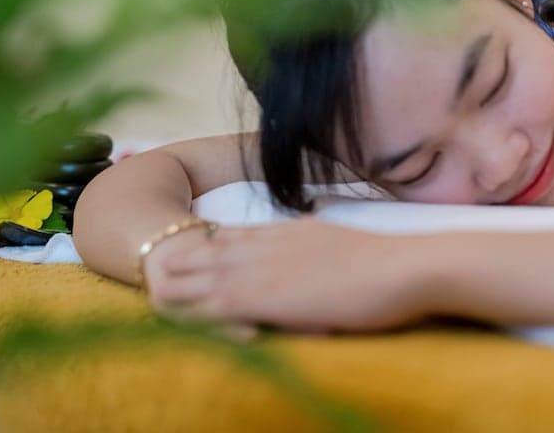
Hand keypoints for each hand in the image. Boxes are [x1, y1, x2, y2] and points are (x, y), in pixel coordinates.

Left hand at [144, 219, 421, 332]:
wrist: (401, 267)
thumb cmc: (387, 262)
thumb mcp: (343, 243)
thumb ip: (317, 246)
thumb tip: (313, 252)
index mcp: (289, 231)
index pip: (237, 235)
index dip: (211, 244)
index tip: (195, 250)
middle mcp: (268, 245)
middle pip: (210, 250)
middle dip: (183, 261)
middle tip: (159, 271)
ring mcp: (263, 270)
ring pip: (202, 276)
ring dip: (178, 286)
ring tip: (152, 294)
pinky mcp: (263, 298)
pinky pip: (212, 307)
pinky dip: (191, 313)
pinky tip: (178, 322)